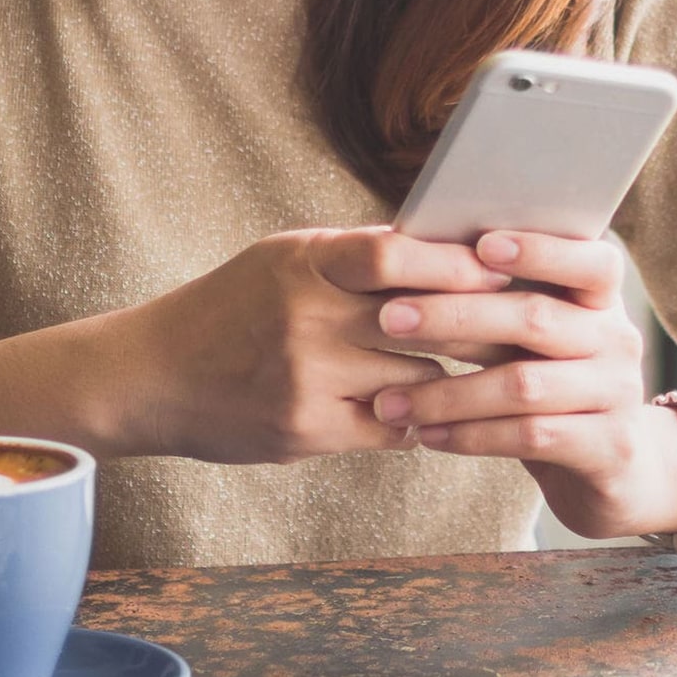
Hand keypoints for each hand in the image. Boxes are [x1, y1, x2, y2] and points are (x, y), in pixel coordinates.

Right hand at [126, 227, 507, 463]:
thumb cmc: (231, 306)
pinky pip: (393, 430)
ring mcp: (305, 378)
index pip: (396, 255)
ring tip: (484, 371)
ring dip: (451, 378)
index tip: (499, 270)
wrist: (153, 375)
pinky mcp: (304, 431)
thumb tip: (447, 245)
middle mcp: (305, 317)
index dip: (456, 264)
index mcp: (304, 262)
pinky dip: (419, 420)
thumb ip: (356, 254)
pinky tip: (434, 412)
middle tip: (523, 326)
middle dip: (477, 325)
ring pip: (417, 380)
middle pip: (421, 322)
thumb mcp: (283, 259)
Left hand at [365, 231, 676, 540]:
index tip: (481, 243)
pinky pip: (529, 436)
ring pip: (524, 385)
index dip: (540, 249)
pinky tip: (427, 435)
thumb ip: (499, 302)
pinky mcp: (607, 448)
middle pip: (535, 318)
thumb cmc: (555, 384)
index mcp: (601, 298)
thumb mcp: (539, 338)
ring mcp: (618, 394)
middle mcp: (617, 339)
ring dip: (447, 393)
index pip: (590, 259)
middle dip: (456, 315)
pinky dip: (470, 435)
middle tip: (389, 318)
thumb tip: (414, 260)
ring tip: (389, 401)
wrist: (617, 471)